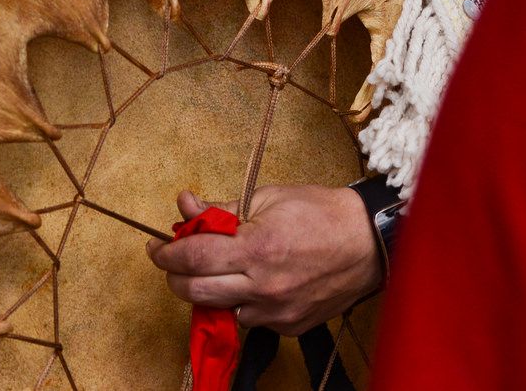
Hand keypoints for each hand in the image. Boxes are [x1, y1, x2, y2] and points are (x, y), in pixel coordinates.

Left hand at [145, 186, 380, 335]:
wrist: (369, 242)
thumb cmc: (321, 213)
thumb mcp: (267, 197)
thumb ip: (222, 208)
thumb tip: (186, 205)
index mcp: (256, 248)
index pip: (192, 257)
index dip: (166, 254)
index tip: (157, 248)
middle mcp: (263, 286)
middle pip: (195, 293)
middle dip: (175, 277)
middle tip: (174, 261)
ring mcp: (276, 312)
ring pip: (221, 310)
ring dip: (211, 290)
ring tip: (222, 268)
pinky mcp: (289, 327)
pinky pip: (251, 319)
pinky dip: (243, 302)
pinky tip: (255, 282)